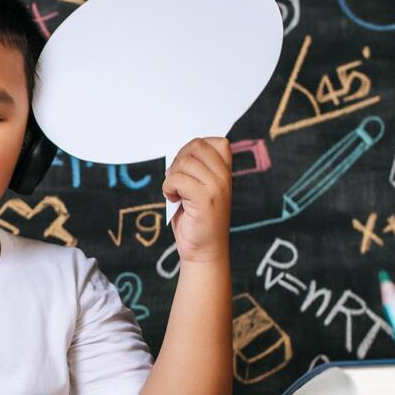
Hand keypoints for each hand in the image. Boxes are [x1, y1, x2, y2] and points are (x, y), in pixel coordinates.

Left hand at [163, 137, 231, 264]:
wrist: (204, 252)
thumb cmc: (198, 221)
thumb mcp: (200, 189)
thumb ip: (196, 170)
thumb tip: (179, 155)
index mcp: (227, 173)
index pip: (217, 142)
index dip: (195, 149)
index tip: (187, 168)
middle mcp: (225, 177)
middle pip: (197, 146)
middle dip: (179, 160)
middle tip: (176, 180)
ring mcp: (217, 187)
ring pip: (184, 162)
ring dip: (171, 177)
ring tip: (176, 193)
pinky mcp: (204, 199)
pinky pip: (177, 179)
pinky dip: (168, 188)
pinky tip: (173, 199)